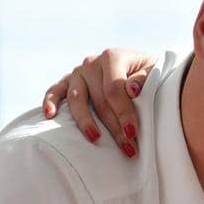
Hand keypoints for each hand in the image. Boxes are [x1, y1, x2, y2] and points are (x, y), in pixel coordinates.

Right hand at [42, 48, 157, 155]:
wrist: (139, 67)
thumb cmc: (148, 73)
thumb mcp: (153, 72)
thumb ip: (144, 79)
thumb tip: (132, 89)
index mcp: (113, 57)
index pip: (115, 89)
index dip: (123, 112)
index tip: (132, 132)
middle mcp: (92, 63)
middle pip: (98, 98)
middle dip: (113, 125)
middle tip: (126, 147)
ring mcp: (78, 72)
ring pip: (76, 98)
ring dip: (85, 121)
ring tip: (95, 138)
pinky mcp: (68, 81)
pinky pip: (55, 90)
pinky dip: (50, 101)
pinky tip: (50, 115)